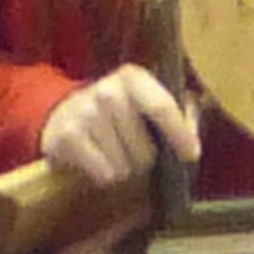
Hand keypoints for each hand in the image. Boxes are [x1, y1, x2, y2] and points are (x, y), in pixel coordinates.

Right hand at [35, 66, 196, 191]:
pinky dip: (104, 175)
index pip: (163, 108)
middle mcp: (107, 91)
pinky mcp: (67, 137)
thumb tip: (194, 140)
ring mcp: (85, 113)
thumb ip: (179, 115)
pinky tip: (95, 158)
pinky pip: (104, 174)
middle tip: (130, 148)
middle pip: (146, 150)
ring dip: (122, 167)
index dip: (181, 136)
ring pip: (125, 166)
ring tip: (110, 151)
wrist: (60, 113)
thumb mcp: (146, 102)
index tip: (191, 155)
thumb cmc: (117, 113)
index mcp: (132, 78)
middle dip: (143, 158)